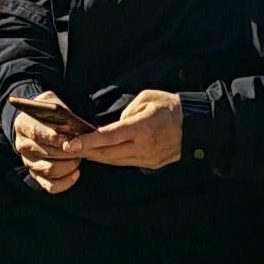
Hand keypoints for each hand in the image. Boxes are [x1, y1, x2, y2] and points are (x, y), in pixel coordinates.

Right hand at [9, 95, 88, 191]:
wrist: (39, 122)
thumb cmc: (48, 113)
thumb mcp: (50, 102)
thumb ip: (58, 109)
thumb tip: (71, 123)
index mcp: (23, 125)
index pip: (36, 132)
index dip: (52, 136)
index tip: (67, 139)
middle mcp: (22, 145)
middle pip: (44, 153)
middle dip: (65, 153)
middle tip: (80, 149)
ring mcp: (29, 162)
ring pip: (48, 170)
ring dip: (67, 165)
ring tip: (79, 158)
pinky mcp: (36, 176)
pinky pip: (50, 186)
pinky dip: (65, 182)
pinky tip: (76, 173)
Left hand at [57, 87, 184, 174]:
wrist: (195, 126)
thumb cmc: (170, 106)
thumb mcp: (147, 98)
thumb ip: (127, 111)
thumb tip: (116, 124)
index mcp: (141, 128)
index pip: (109, 136)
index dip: (88, 141)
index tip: (71, 143)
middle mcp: (143, 147)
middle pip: (108, 152)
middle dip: (86, 150)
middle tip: (67, 147)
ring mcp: (147, 158)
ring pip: (114, 161)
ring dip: (96, 156)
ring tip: (79, 151)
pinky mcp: (150, 164)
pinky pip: (124, 162)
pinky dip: (110, 158)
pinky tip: (99, 154)